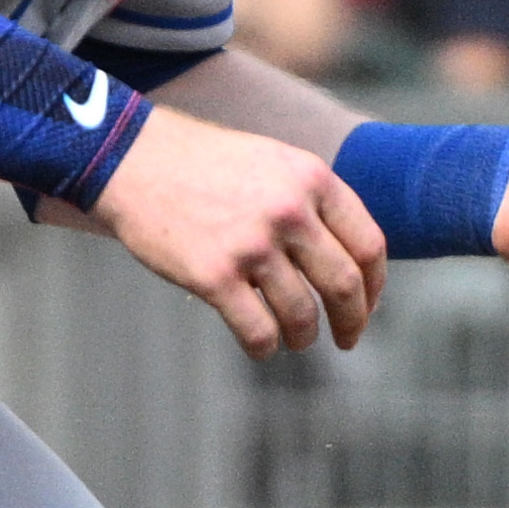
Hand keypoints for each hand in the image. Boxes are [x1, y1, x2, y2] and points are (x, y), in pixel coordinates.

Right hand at [93, 102, 385, 356]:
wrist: (133, 160)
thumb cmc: (206, 166)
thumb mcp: (274, 163)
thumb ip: (313, 202)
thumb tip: (351, 260)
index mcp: (312, 179)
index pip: (368, 244)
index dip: (375, 284)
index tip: (368, 305)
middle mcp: (289, 211)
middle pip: (344, 285)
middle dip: (352, 321)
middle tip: (348, 339)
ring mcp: (252, 244)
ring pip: (302, 314)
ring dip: (304, 336)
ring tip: (296, 339)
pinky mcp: (214, 275)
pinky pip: (258, 330)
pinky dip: (265, 347)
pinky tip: (261, 347)